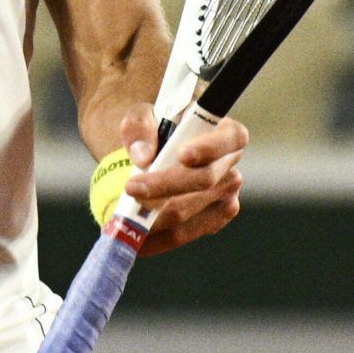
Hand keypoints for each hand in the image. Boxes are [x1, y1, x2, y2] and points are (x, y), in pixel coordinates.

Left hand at [112, 102, 244, 257]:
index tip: (182, 154)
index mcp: (226, 133)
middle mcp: (231, 167)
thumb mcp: (142, 114)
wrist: (153, 154)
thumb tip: (142, 157)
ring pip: (188, 213)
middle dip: (165, 187)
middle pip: (203, 180)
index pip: (231, 138)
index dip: (210, 148)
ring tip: (122, 217)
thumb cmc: (154, 128)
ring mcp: (226, 198)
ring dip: (154, 217)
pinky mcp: (211, 222)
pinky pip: (183, 233)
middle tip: (131, 188)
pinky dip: (156, 237)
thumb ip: (139, 126)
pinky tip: (134, 236)